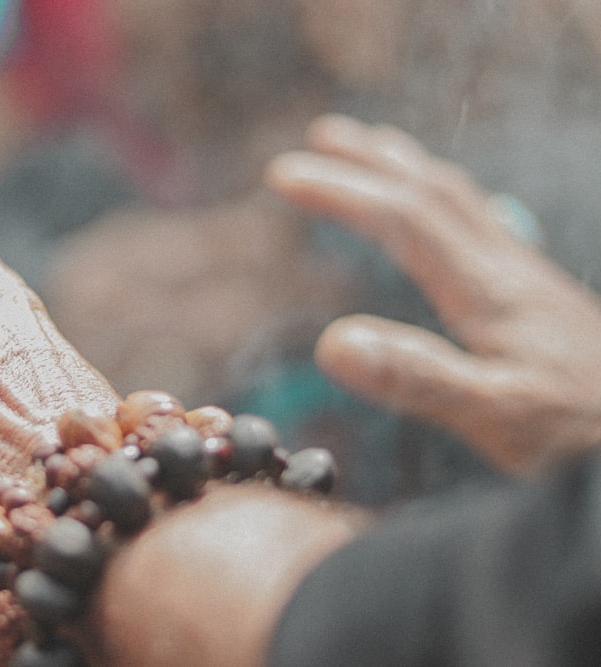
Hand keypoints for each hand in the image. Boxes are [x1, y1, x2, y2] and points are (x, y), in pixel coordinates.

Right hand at [268, 114, 600, 472]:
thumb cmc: (578, 434)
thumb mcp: (495, 417)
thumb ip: (417, 378)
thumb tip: (331, 343)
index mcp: (487, 292)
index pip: (403, 220)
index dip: (342, 191)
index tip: (284, 175)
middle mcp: (506, 270)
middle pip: (431, 193)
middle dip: (368, 162)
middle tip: (318, 136)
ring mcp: (524, 278)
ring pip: (459, 200)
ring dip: (406, 168)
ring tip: (371, 150)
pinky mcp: (536, 294)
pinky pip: (479, 222)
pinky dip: (442, 198)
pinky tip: (440, 214)